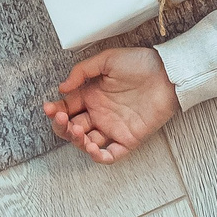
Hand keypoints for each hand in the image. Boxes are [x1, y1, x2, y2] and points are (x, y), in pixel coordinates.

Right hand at [43, 45, 178, 163]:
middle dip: (62, 127)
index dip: (55, 110)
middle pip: (72, 128)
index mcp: (92, 95)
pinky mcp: (128, 139)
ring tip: (79, 133)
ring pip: (87, 143)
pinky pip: (111, 154)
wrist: (167, 73)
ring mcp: (113, 128)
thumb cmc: (140, 63)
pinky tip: (94, 149)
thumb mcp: (107, 60)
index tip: (49, 108)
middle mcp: (99, 113)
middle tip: (62, 119)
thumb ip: (83, 71)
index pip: (66, 108)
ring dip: (78, 142)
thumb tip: (62, 88)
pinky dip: (100, 157)